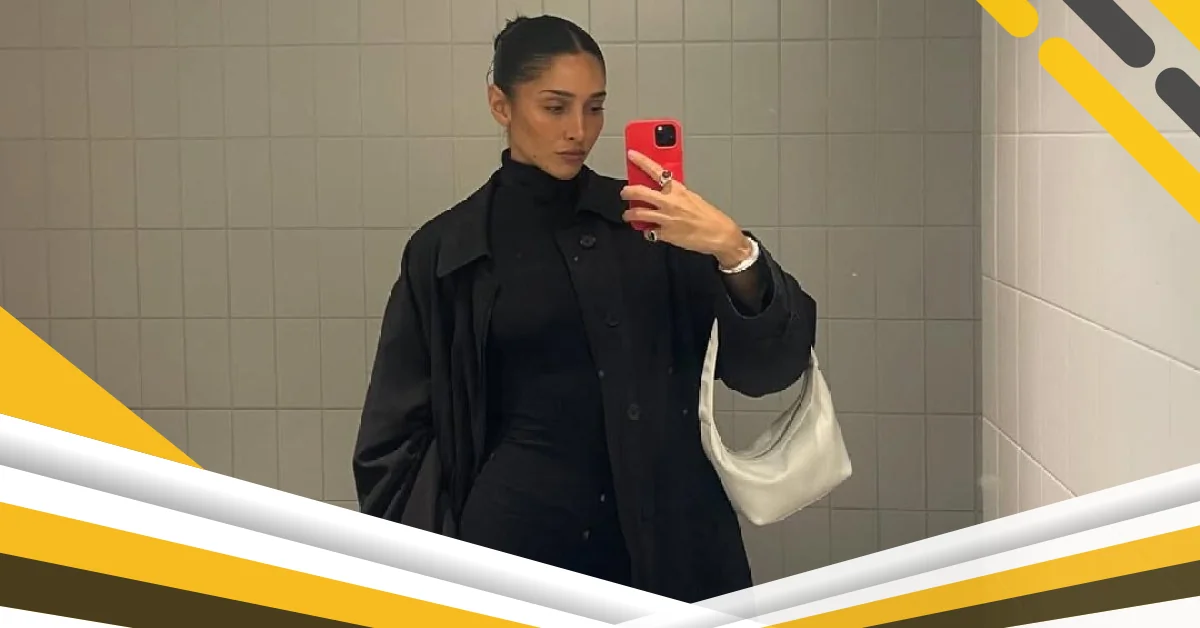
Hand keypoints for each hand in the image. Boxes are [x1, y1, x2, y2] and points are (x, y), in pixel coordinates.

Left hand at [620, 150, 752, 269]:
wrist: (720, 234)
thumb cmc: (710, 217)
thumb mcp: (692, 198)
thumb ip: (676, 194)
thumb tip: (663, 191)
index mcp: (678, 189)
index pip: (656, 170)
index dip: (641, 161)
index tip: (631, 155)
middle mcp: (669, 202)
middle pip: (639, 192)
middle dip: (627, 192)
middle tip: (625, 193)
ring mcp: (666, 218)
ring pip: (637, 213)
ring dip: (630, 214)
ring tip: (629, 215)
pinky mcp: (665, 234)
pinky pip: (648, 232)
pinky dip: (647, 231)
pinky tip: (649, 230)